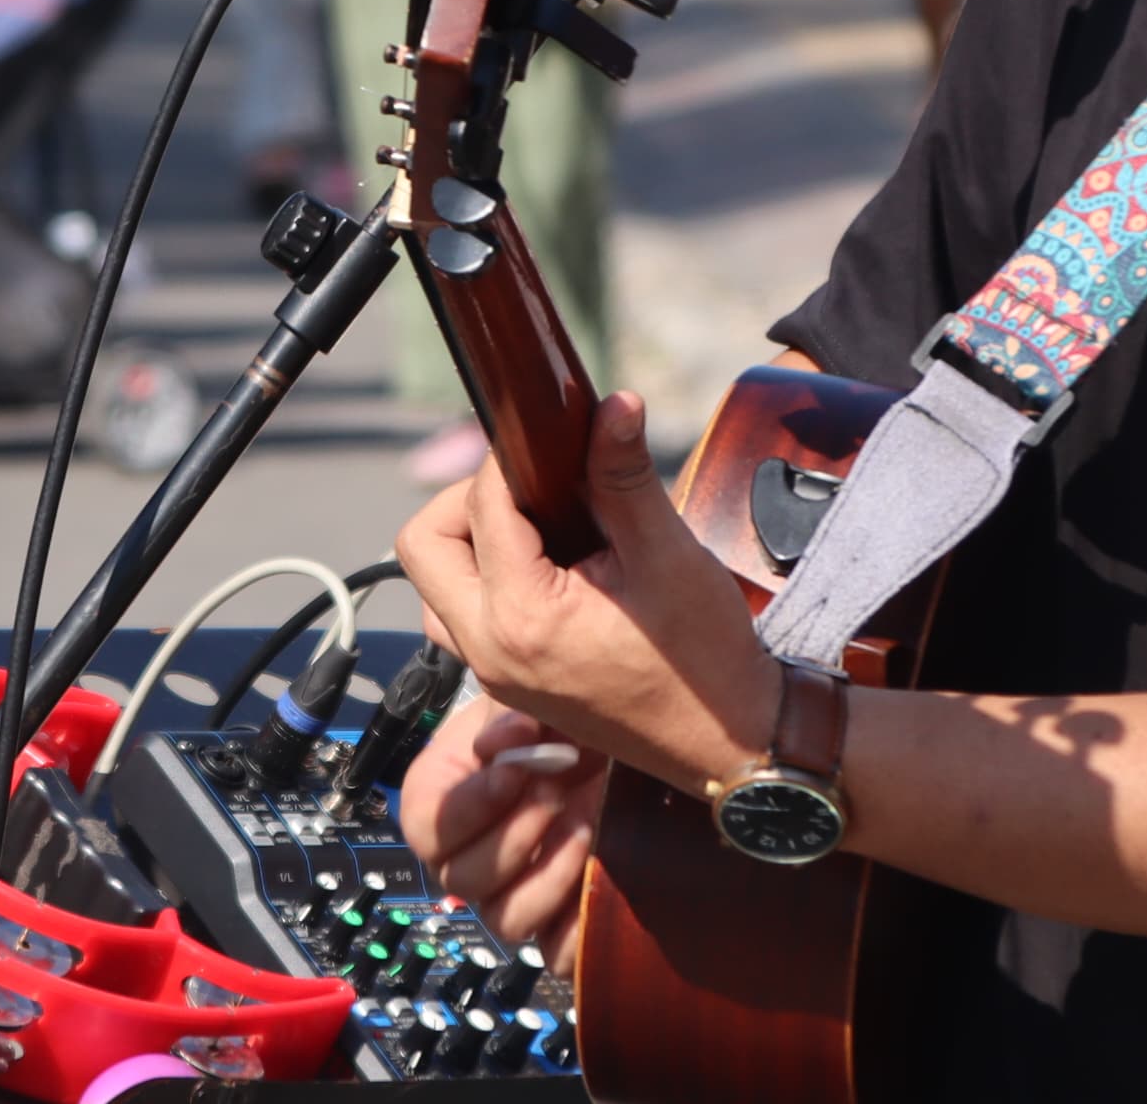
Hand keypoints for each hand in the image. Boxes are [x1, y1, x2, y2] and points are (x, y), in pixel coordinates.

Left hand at [395, 390, 779, 805]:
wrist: (723, 742)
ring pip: (431, 586)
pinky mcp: (504, 683)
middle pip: (423, 546)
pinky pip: (458, 620)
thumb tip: (613, 405)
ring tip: (536, 528)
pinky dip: (481, 583)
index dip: (513, 460)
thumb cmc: (703, 659)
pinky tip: (541, 568)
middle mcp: (489, 649)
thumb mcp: (669, 555)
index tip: (552, 445)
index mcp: (523, 616)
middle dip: (465, 502)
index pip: (482, 506)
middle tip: (529, 489)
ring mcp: (491, 672)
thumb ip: (626, 476)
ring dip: (466, 546)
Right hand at [398, 696, 604, 967]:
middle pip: (464, 881)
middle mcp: (468, 858)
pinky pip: (558, 955)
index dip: (466, 809)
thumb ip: (506, 718)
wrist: (605, 748)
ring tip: (587, 823)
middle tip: (557, 792)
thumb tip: (499, 748)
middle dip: (515, 836)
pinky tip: (603, 875)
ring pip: (509, 920)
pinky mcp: (558, 924)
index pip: (426, 828)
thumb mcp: (526, 703)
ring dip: (550, 873)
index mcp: (442, 803)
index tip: (513, 775)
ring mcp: (512, 896)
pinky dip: (579, 926)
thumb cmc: (553, 724)